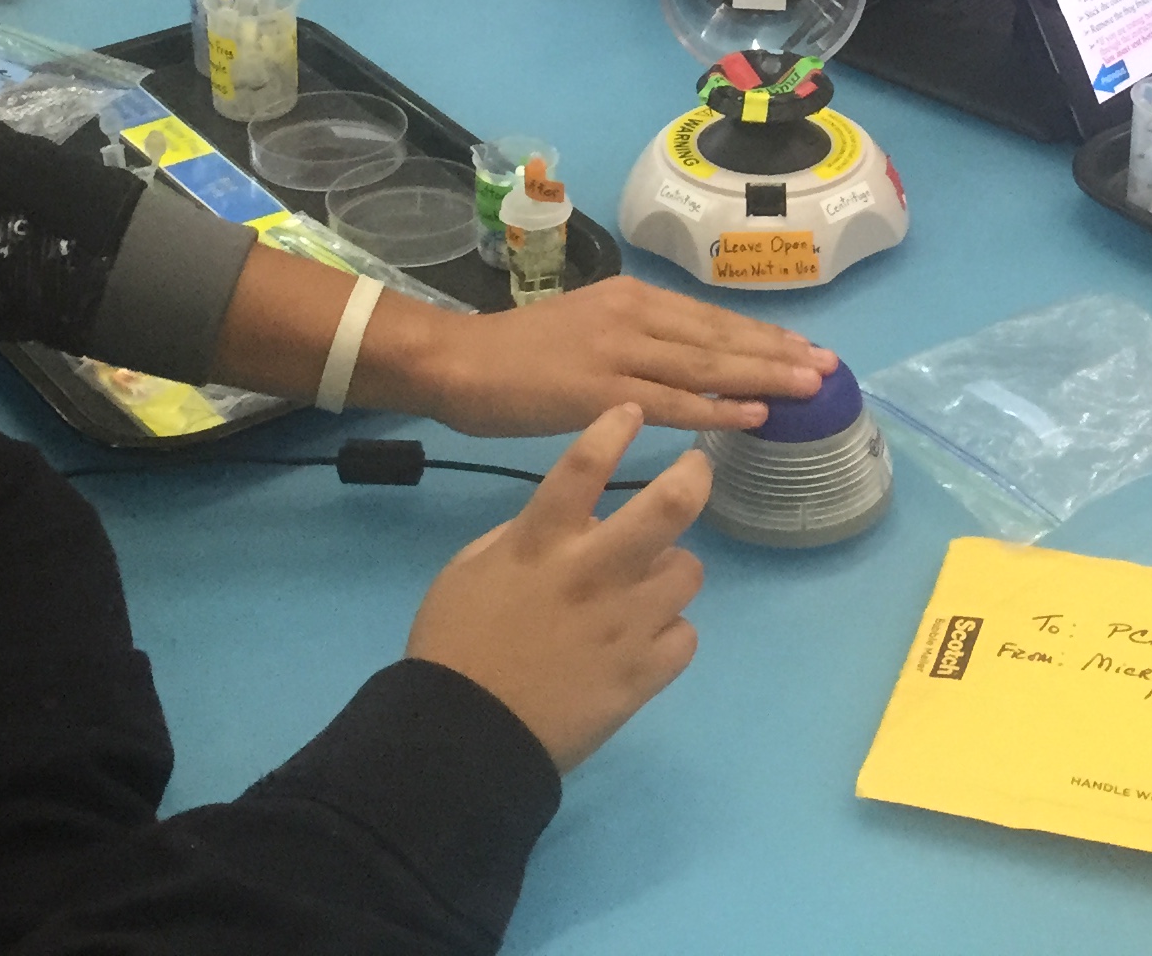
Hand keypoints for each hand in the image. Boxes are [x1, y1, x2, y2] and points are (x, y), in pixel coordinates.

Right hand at [406, 405, 707, 771]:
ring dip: (671, 571)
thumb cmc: (455, 647)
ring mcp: (626, 624)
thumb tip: (569, 523)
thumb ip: (521, 537)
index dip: (613, 428)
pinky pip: (685, 636)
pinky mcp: (644, 674)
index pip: (584, 466)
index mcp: (542, 543)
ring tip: (650, 585)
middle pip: (668, 506)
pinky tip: (644, 641)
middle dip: (693, 476)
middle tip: (696, 470)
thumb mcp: (468, 571)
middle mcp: (594, 572)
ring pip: (688, 572)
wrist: (464, 738)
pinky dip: (668, 634)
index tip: (631, 413)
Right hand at [408, 276, 835, 434]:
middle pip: (720, 336)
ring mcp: (619, 351)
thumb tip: (687, 359)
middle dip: (779, 353)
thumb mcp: (588, 327)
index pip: (711, 317)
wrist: (457, 362)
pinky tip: (753, 415)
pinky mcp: (601, 391)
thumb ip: (637, 339)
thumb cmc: (518, 353)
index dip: (762, 335)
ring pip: (707, 365)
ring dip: (764, 376)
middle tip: (830, 368)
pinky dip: (717, 408)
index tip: (806, 347)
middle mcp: (634, 315)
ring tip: (810, 387)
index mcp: (632, 298)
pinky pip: (673, 402)